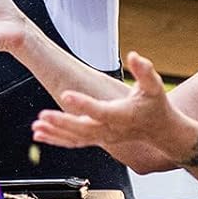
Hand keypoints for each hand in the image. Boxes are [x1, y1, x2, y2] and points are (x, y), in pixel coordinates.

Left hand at [33, 51, 171, 151]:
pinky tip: (40, 134)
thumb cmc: (155, 106)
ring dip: (55, 133)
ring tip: (37, 127)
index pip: (99, 111)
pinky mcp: (97, 139)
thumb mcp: (154, 86)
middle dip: (61, 123)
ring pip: (75, 138)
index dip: (83, 104)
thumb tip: (134, 56)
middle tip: (43, 116)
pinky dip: (56, 139)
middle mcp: (109, 129)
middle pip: (82, 129)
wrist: (161, 131)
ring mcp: (102, 137)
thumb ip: (144, 71)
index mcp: (121, 115)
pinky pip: (74, 142)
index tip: (65, 95)